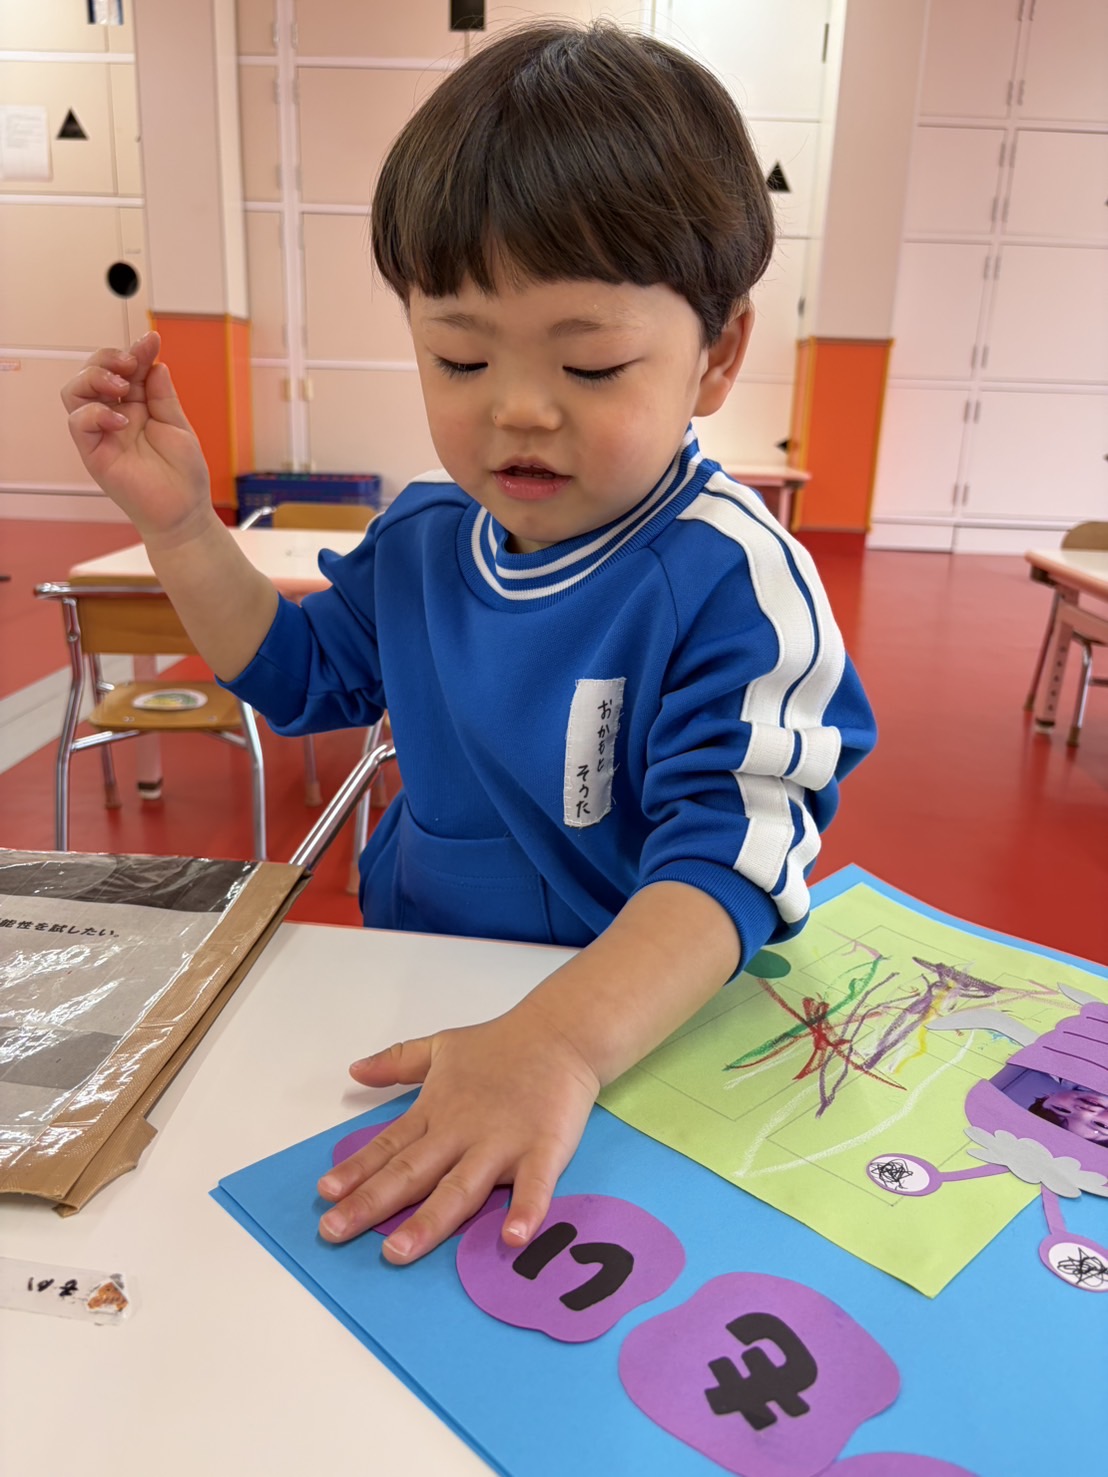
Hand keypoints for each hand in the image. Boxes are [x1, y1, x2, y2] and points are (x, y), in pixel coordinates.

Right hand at [60, 332, 213, 544]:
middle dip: (107, 358)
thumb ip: (163, 394)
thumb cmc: (184, 474)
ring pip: (74, 392)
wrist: (184, 511)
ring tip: (122, 388)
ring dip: (94, 379)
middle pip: (91, 372)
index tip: (151, 340)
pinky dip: (95, 413)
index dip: (135, 351)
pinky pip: (78, 424)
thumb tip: (155, 361)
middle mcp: (115, 416)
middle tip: (130, 364)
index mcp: (137, 406)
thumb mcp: (178, 425)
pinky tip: (121, 419)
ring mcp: (102, 434)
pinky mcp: (94, 454)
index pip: (125, 369)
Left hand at [316, 1005, 601, 1263]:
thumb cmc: (500, 1044)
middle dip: (372, 1203)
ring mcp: (502, 1143)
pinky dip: (525, 1210)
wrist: (561, 1032)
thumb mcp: (441, 1046)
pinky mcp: (543, 1148)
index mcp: (437, 1111)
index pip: (389, 1146)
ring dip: (430, 1221)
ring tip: (399, 1251)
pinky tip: (512, 1237)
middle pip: (412, 1172)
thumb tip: (354, 1070)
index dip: (356, 1170)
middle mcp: (462, 1132)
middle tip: (334, 1231)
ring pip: (460, 1188)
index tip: (325, 1193)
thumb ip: (398, 1062)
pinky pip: (534, 1185)